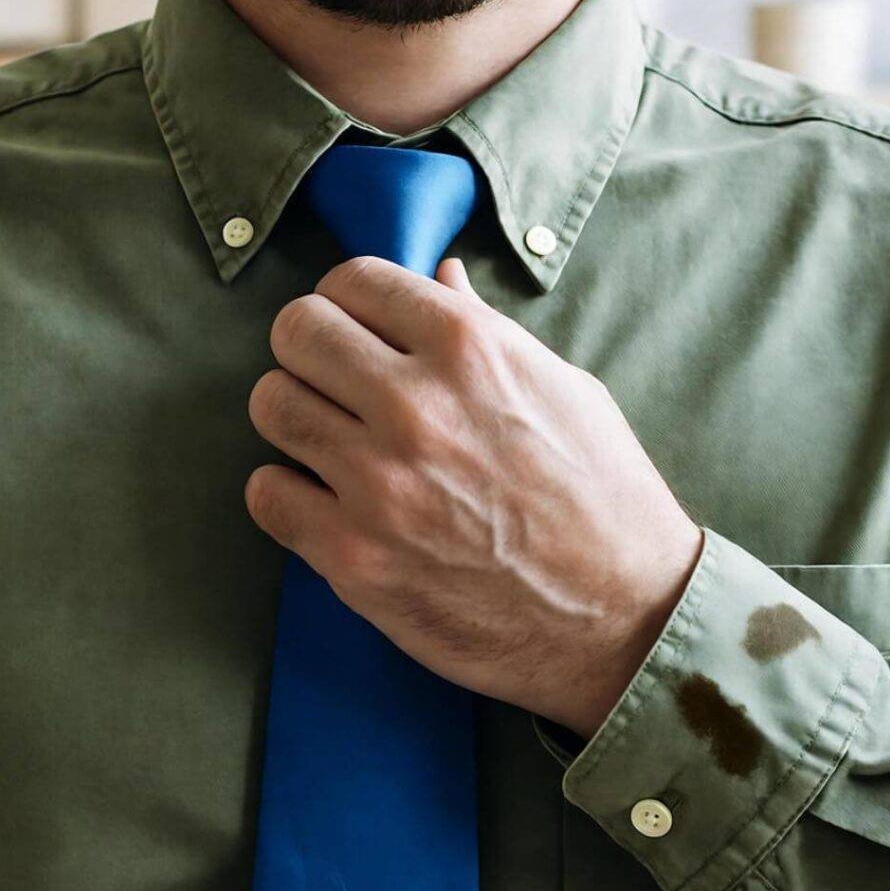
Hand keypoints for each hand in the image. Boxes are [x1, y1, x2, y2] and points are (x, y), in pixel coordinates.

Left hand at [245, 256, 702, 737]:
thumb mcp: (563, 388)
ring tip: (327, 439)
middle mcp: (414, 406)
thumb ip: (485, 328)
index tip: (355, 327)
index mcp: (468, 348)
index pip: (352, 279)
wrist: (623, 616)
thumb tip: (440, 274)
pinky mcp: (355, 558)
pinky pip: (266, 494)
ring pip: (271, 406)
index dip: (346, 299)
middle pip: (296, 332)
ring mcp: (379, 484)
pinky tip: (322, 499)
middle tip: (331, 379)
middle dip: (308, 348)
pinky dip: (285, 491)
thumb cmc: (603, 496)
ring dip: (292, 415)